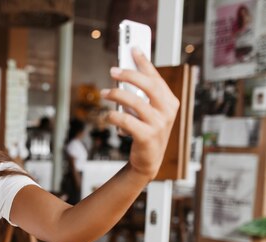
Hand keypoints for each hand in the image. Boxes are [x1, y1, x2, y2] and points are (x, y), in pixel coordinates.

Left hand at [101, 48, 179, 179]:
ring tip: (104, 92)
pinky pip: (126, 121)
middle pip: (148, 86)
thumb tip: (123, 74)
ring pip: (135, 102)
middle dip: (129, 75)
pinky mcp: (147, 137)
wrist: (148, 161)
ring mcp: (159, 125)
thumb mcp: (147, 112)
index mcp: (170, 101)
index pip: (156, 77)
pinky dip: (113, 116)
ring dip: (116, 95)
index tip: (133, 47)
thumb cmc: (145, 131)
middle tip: (113, 70)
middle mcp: (168, 111)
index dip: (144, 62)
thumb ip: (141, 96)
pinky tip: (106, 115)